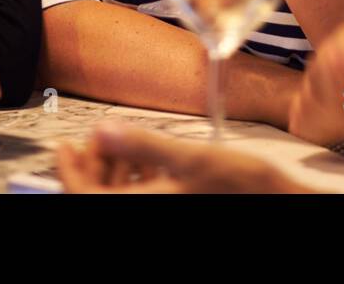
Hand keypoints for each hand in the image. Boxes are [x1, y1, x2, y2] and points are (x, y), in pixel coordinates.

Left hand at [56, 122, 314, 193]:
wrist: (280, 203)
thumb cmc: (243, 188)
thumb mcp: (191, 158)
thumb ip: (144, 144)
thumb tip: (102, 129)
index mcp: (141, 210)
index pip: (84, 197)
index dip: (67, 170)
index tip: (63, 144)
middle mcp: (147, 214)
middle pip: (100, 197)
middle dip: (93, 167)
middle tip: (94, 138)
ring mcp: (162, 214)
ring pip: (121, 198)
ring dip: (115, 173)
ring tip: (122, 143)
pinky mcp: (175, 210)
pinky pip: (143, 200)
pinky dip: (138, 180)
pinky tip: (149, 160)